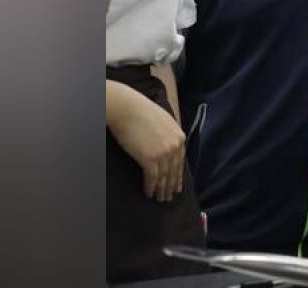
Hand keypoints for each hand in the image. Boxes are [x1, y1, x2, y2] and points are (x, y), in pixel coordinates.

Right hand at [106, 81, 185, 202]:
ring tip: (160, 199)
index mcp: (179, 137)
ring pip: (164, 177)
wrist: (127, 109)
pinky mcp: (150, 159)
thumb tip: (168, 148)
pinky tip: (149, 193)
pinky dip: (151, 187)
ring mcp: (163, 153)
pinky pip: (152, 178)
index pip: (180, 162)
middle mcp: (175, 146)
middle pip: (173, 171)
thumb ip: (169, 136)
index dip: (178, 176)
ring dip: (161, 190)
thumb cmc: (141, 112)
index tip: (177, 186)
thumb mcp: (164, 122)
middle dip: (171, 186)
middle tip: (169, 198)